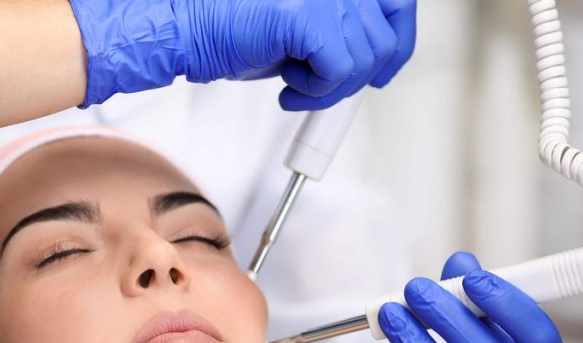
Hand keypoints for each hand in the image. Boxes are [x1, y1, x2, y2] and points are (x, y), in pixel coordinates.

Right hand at [69, 0, 415, 109]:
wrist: (185, 29)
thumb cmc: (229, 26)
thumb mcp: (300, 26)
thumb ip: (339, 30)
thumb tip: (374, 57)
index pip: (396, 2)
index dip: (397, 41)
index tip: (384, 69)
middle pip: (386, 34)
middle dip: (358, 74)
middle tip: (323, 85)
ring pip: (365, 58)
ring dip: (331, 87)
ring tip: (296, 82)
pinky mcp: (311, 15)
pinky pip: (340, 71)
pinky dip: (316, 92)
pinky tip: (288, 86)